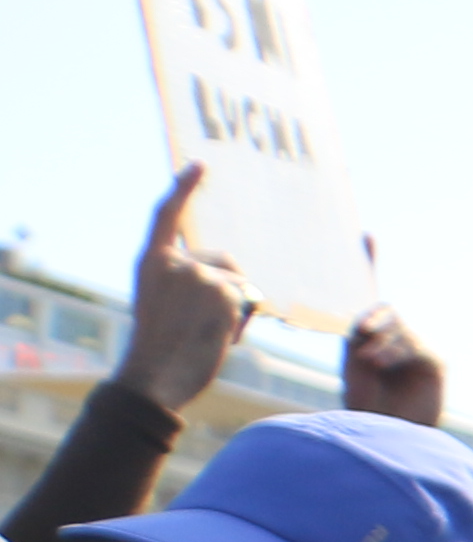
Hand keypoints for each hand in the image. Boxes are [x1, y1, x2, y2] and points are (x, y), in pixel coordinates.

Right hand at [119, 167, 253, 413]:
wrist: (155, 376)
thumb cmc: (162, 351)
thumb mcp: (164, 304)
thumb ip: (186, 282)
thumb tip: (235, 280)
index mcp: (151, 262)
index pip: (167, 215)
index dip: (184, 189)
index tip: (200, 165)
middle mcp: (174, 262)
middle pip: (227, 262)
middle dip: (232, 290)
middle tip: (207, 325)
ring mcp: (198, 274)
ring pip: (241, 285)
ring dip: (238, 310)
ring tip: (211, 334)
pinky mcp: (223, 292)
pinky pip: (250, 303)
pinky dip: (243, 323)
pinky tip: (221, 338)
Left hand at [340, 305, 444, 426]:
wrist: (387, 433)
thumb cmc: (366, 406)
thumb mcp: (354, 368)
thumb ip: (357, 339)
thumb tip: (363, 318)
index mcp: (380, 343)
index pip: (381, 315)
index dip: (372, 315)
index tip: (360, 326)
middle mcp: (400, 346)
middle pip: (393, 318)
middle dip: (377, 326)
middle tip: (363, 345)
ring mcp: (419, 355)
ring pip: (404, 331)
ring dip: (384, 342)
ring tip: (370, 361)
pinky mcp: (435, 365)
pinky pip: (418, 346)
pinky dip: (397, 350)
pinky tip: (380, 363)